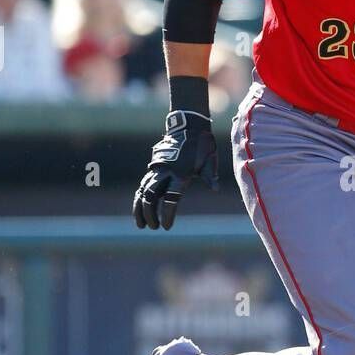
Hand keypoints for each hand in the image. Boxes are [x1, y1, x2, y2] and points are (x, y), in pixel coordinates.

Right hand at [132, 110, 218, 230]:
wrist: (188, 126)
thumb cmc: (202, 146)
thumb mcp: (209, 160)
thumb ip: (210, 175)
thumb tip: (215, 188)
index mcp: (180, 173)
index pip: (171, 198)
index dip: (167, 213)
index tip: (166, 226)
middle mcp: (165, 171)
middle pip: (151, 195)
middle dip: (149, 213)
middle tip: (153, 227)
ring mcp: (158, 168)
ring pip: (143, 190)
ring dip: (139, 207)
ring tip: (140, 224)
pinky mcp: (154, 167)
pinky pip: (143, 184)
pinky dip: (140, 197)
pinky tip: (138, 209)